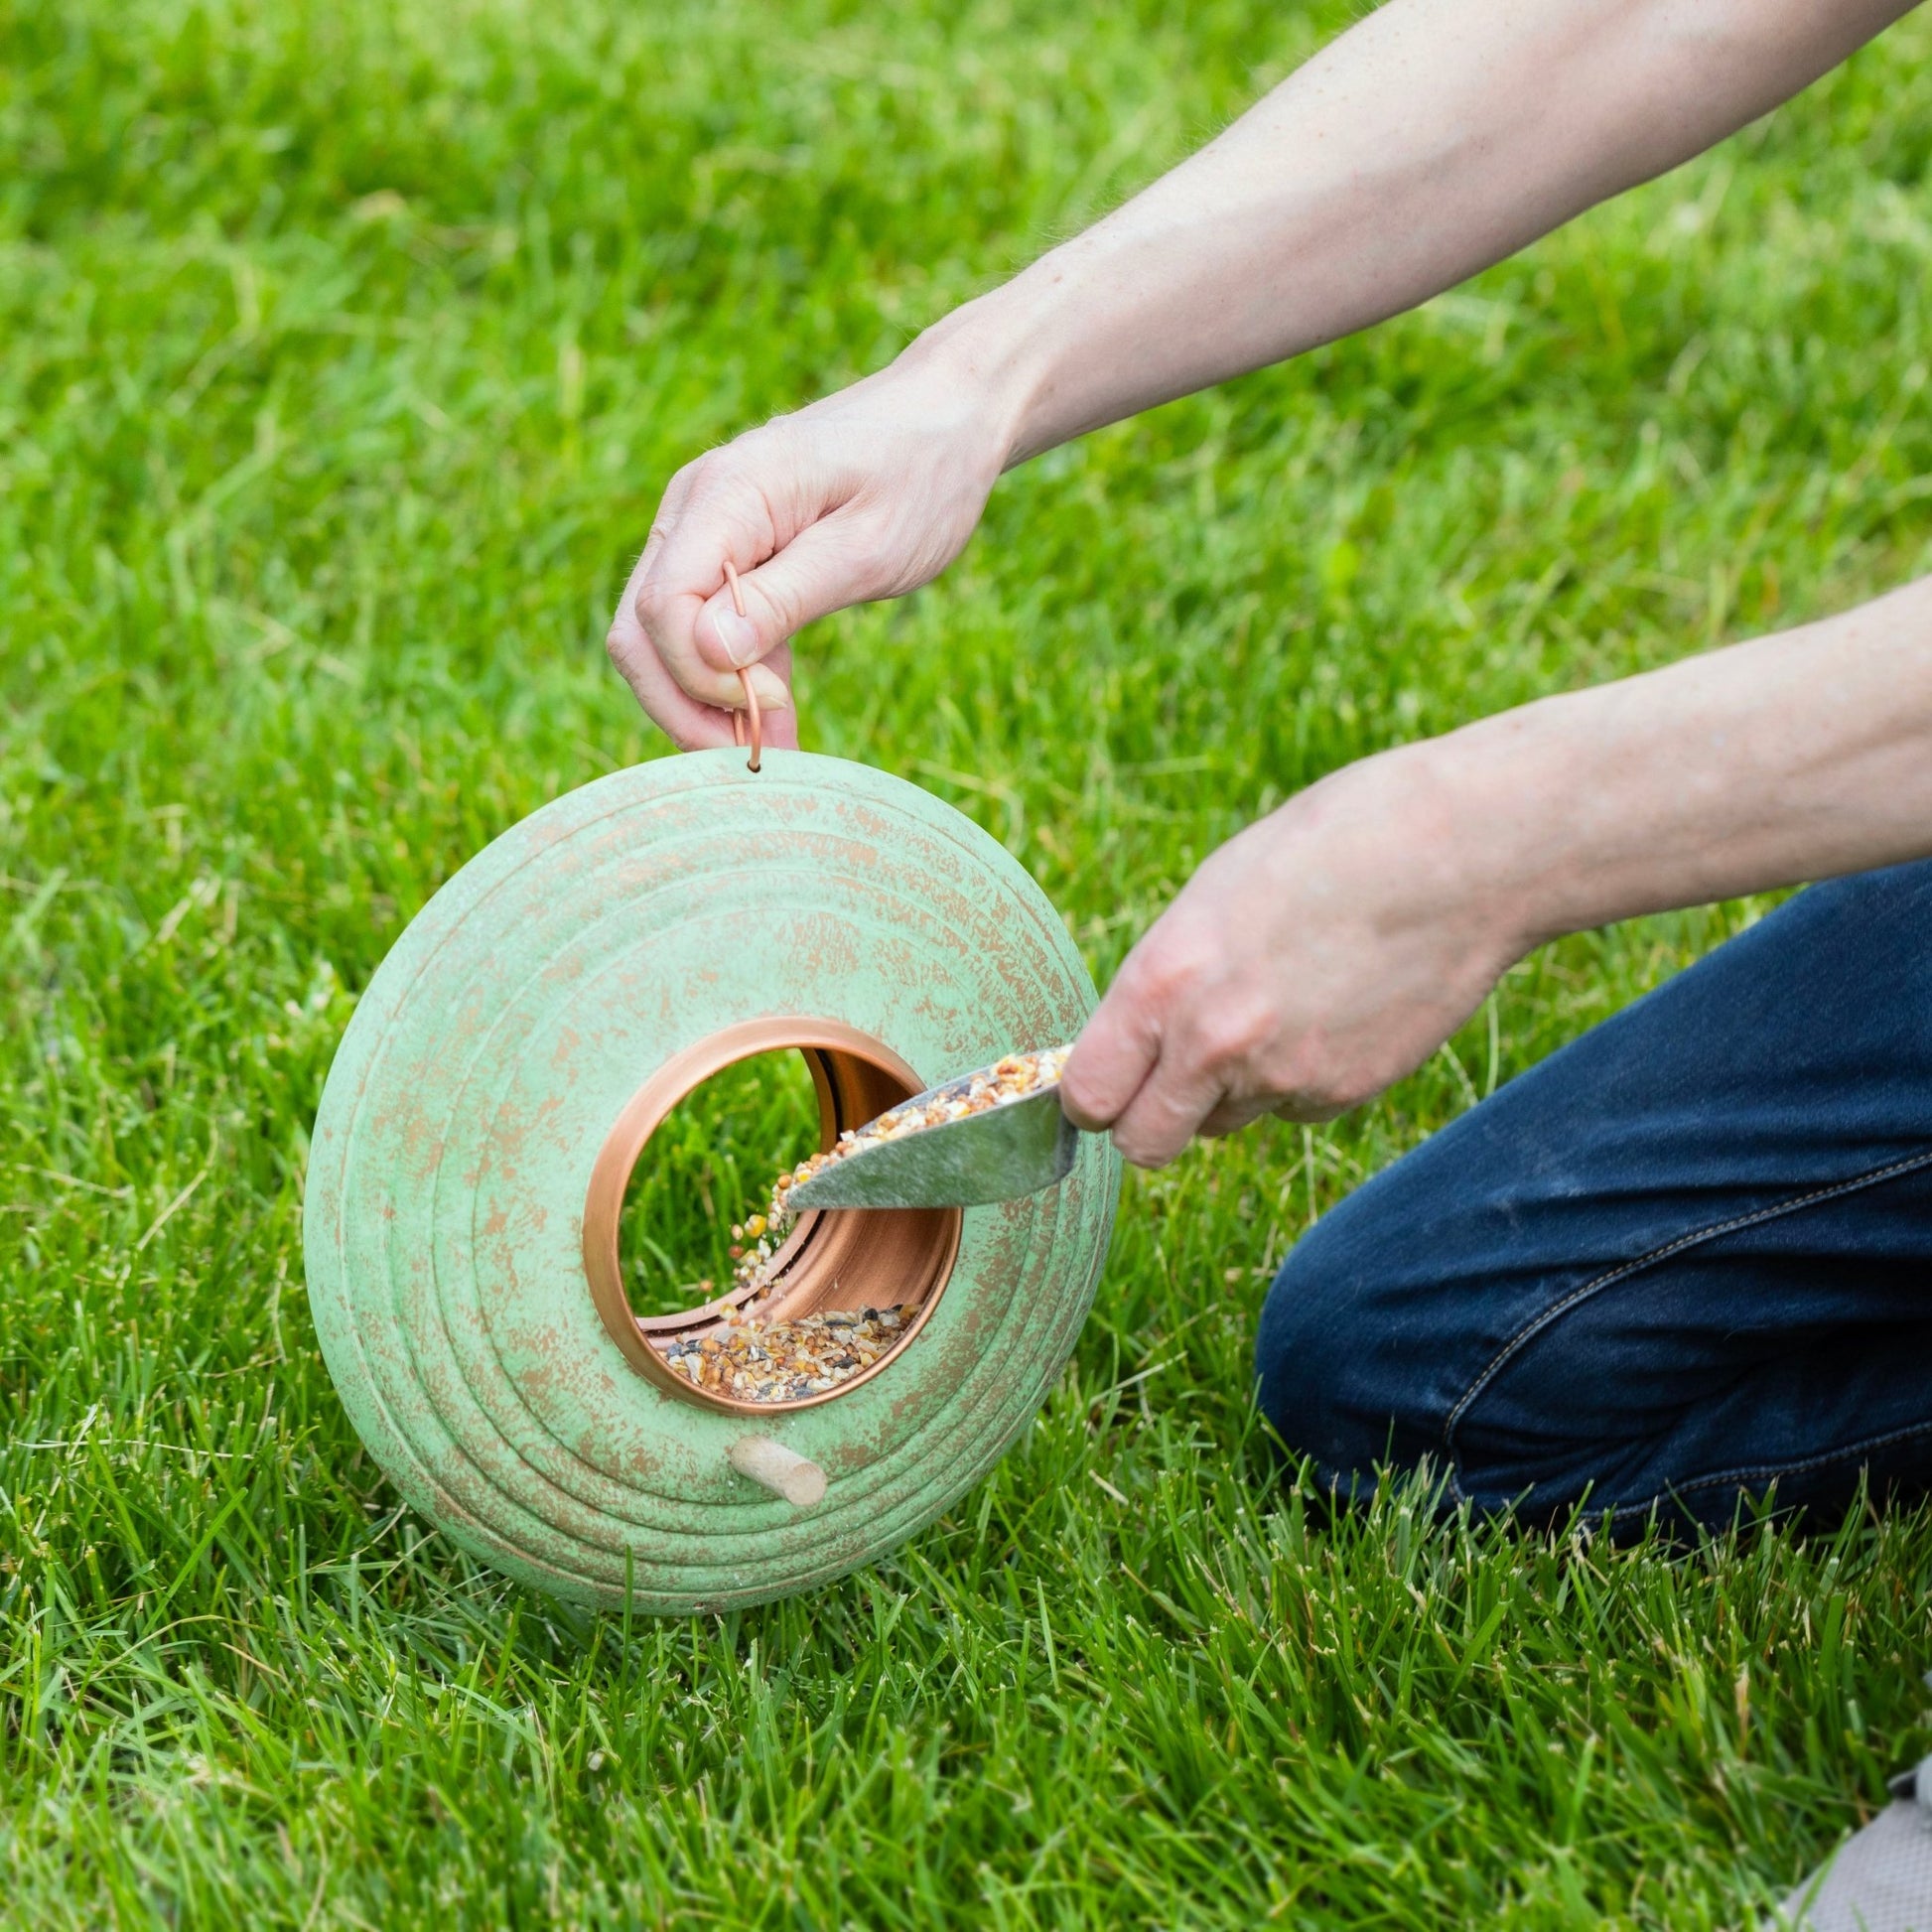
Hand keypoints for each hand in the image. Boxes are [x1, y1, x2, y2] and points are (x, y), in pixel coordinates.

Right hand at [606, 348, 1017, 748]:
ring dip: (708, 705)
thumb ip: (785, 597)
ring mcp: (705, 532)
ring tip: (777, 752)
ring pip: (664, 641)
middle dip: (686, 705)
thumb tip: (707, 653)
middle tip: (758, 754)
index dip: (701, 674)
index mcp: (726, 494)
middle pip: (642, 631)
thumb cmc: (920, 473)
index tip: (775, 701)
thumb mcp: (867, 547)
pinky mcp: (729, 556)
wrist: (947, 418)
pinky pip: (706, 632)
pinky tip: (781, 728)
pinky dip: (734, 683)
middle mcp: (695, 509)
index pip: (662, 606)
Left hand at [1059, 743, 1526, 1165]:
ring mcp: (1283, 1078)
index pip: (1088, 1097)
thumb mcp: (1214, 898)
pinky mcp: (1344, 1093)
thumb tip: (1137, 1040)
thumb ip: (1166, 980)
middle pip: (1145, 1145)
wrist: (1460, 855)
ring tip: (1280, 1007)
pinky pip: (1294, 1108)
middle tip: (1171, 1082)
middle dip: (1149, 1122)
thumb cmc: (1329, 849)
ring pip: (1224, 1123)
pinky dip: (1301, 1079)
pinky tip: (1336, 1010)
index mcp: (1162, 981)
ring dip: (1232, 1091)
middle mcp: (1212, 1044)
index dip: (1093, 1097)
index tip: (1106, 1085)